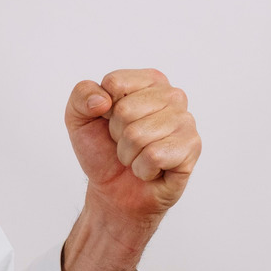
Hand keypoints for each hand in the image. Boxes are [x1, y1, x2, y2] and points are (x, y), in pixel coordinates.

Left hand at [65, 69, 200, 225]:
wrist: (114, 190)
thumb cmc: (102, 150)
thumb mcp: (78, 118)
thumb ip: (81, 95)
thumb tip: (102, 100)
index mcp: (149, 80)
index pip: (115, 83)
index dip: (103, 109)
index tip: (110, 121)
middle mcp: (173, 96)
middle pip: (125, 110)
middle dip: (116, 134)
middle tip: (126, 143)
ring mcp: (185, 121)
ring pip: (137, 135)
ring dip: (128, 154)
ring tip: (137, 156)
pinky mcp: (191, 147)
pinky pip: (153, 156)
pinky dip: (142, 169)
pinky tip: (150, 170)